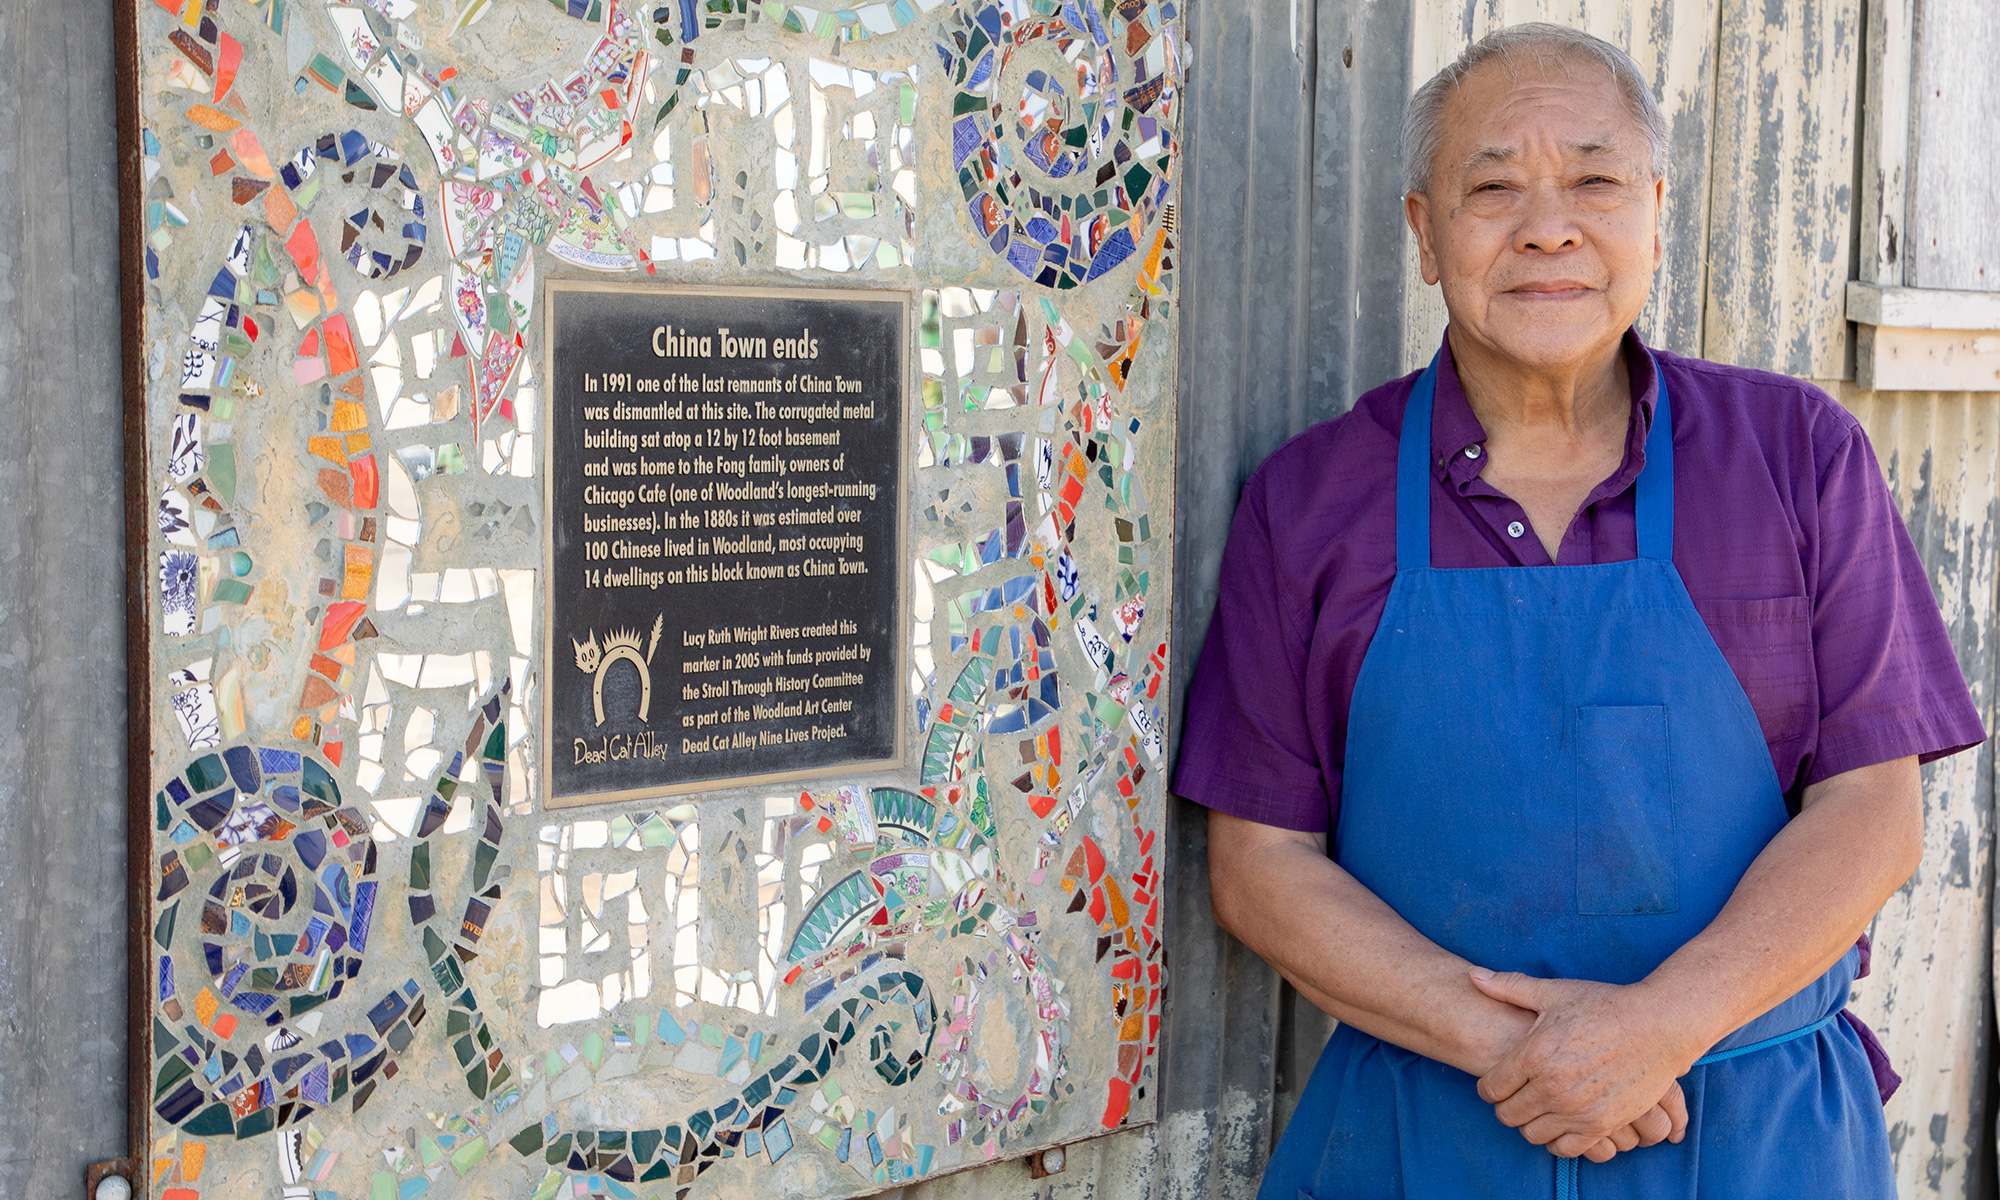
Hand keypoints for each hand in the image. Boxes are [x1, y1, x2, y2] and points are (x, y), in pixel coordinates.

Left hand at [1470, 969, 1697, 1158]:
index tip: (1499, 1080)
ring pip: (1532, 1135)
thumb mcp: (1555, 992)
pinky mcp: (1602, 1125)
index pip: (1490, 1089)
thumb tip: (1473, 976)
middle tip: (1518, 1094)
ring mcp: (1576, 1110)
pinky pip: (1565, 1149)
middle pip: (1507, 1115)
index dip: (1489, 1085)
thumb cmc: (1605, 1005)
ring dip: (1531, 1123)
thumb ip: (1509, 987)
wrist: (1659, 1025)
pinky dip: (1558, 1139)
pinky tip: (1563, 1121)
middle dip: (1507, 1105)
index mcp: (1533, 1054)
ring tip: (1540, 1107)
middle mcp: (1551, 1086)